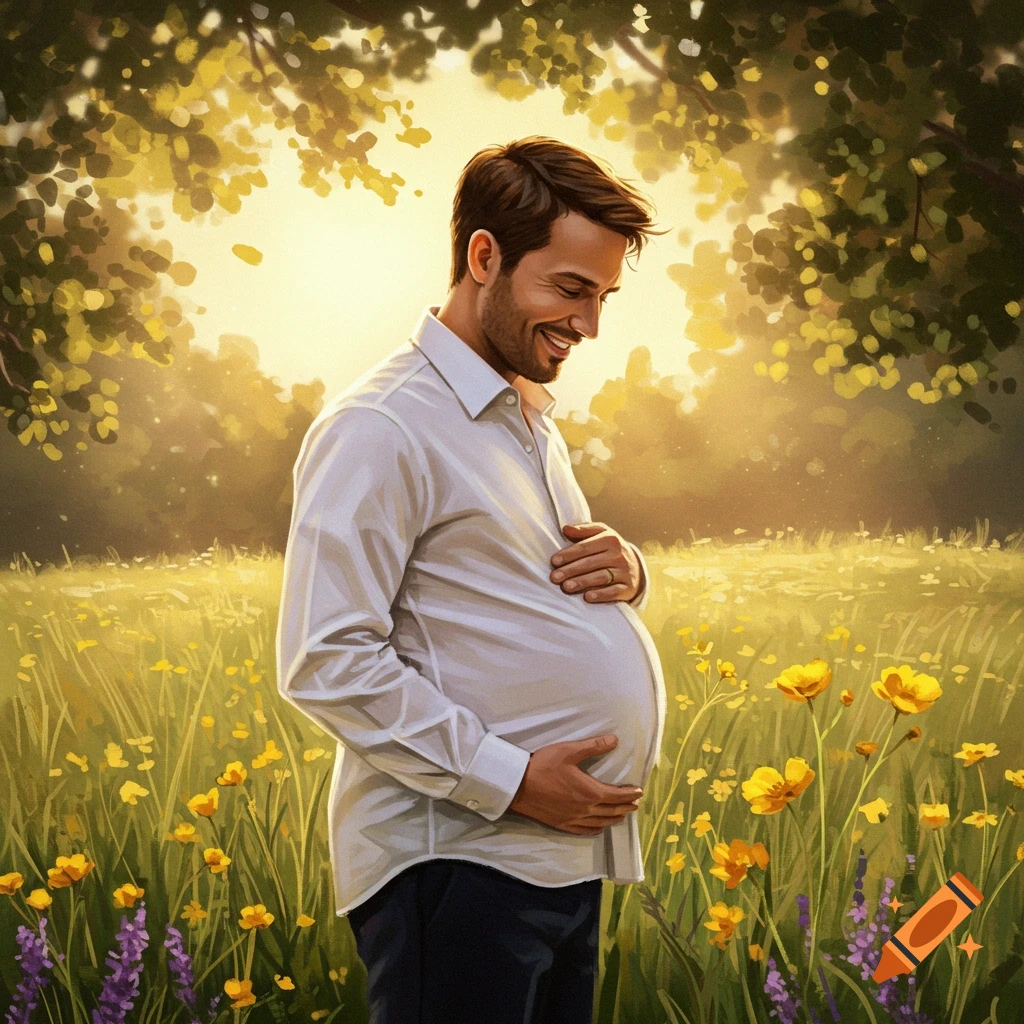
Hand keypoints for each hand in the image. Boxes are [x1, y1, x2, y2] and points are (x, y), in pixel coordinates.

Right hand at [508, 734, 643, 835]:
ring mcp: (574, 819)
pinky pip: (585, 831)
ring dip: (614, 818)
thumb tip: (614, 740)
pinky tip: (599, 827)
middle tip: (635, 804)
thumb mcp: (569, 751)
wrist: (518, 786)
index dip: (630, 794)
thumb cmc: (544, 765)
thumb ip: (593, 746)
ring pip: (601, 822)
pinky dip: (597, 829)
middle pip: (612, 811)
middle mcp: (586, 809)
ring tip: (622, 815)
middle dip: (626, 807)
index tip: (639, 791)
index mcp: (590, 792)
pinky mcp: (563, 825)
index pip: (617, 795)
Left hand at [549, 522, 642, 603]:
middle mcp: (619, 555)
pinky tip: (587, 597)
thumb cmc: (610, 549)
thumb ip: (583, 530)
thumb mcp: (601, 534)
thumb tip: (565, 529)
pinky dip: (601, 594)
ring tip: (566, 587)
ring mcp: (625, 572)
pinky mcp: (628, 588)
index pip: (586, 547)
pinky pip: (614, 592)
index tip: (554, 561)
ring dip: (582, 582)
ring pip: (601, 577)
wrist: (635, 568)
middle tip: (554, 577)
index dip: (569, 554)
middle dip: (571, 570)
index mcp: (610, 539)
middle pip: (591, 563)